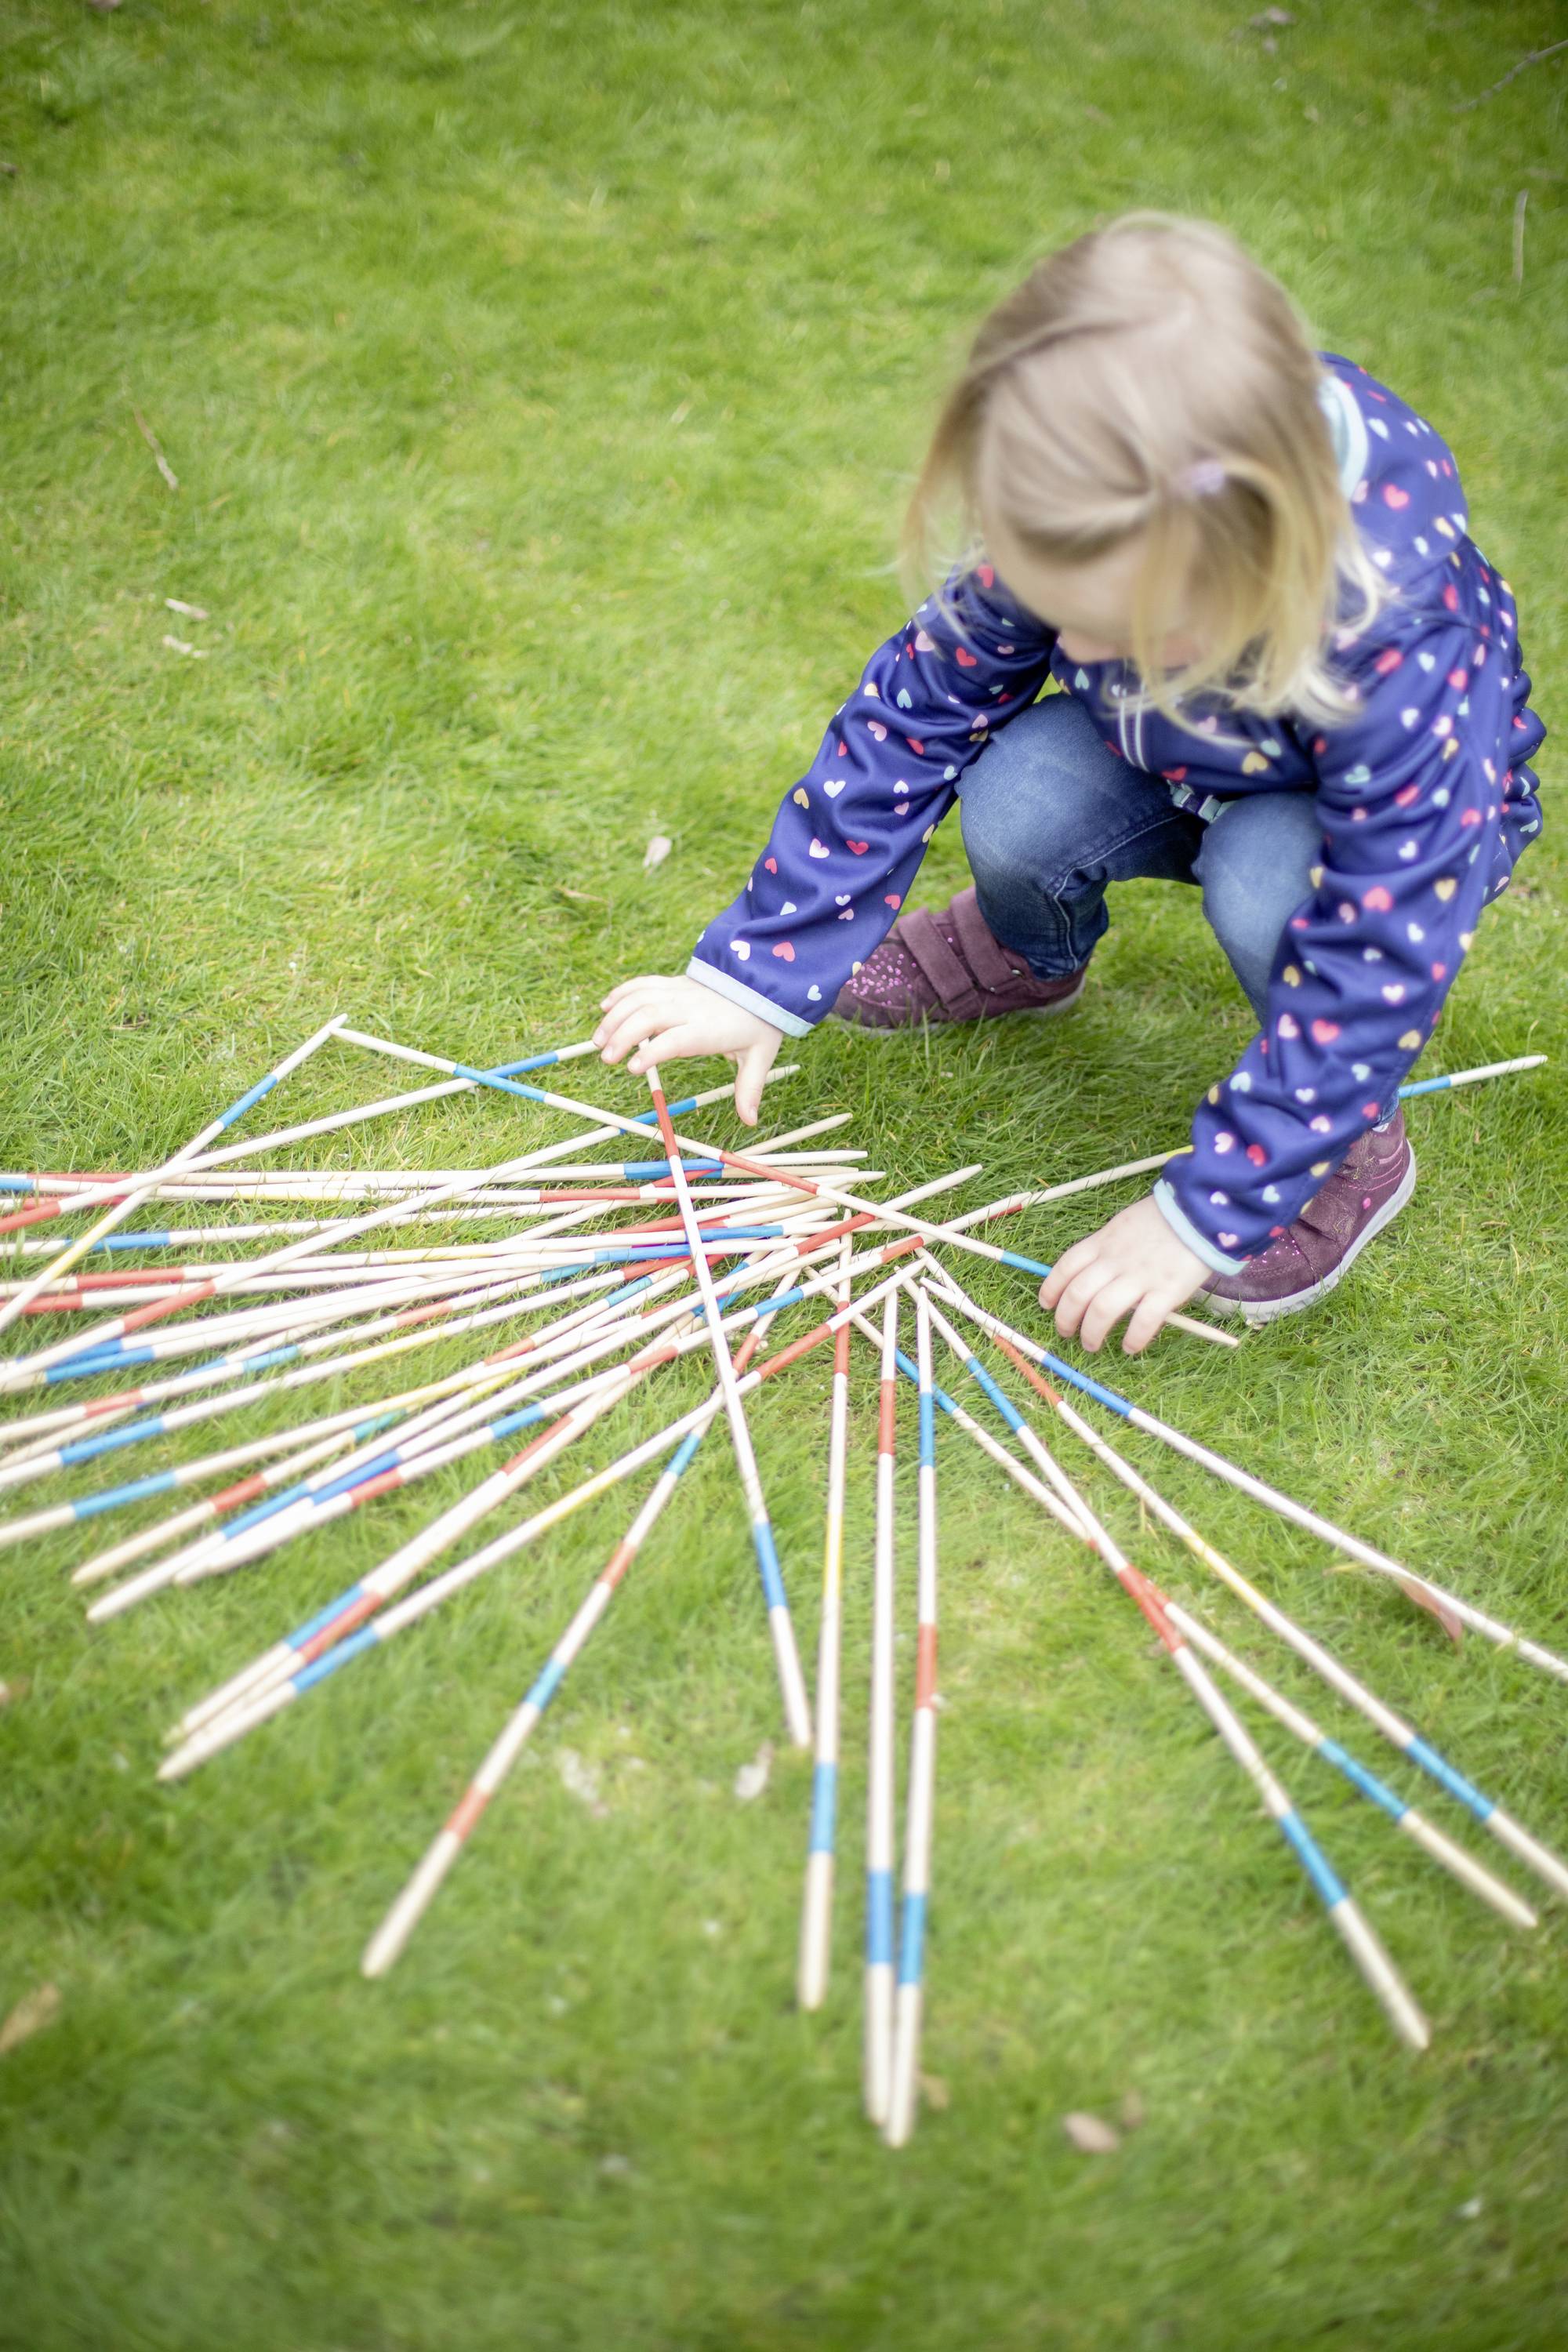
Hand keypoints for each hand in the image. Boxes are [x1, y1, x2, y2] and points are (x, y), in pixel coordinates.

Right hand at [593, 974, 783, 1125]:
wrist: (762, 981)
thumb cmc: (759, 1023)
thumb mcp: (760, 1057)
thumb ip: (750, 1088)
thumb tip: (750, 1120)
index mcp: (710, 1029)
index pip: (677, 1039)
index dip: (653, 1052)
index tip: (632, 1068)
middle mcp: (690, 1008)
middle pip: (649, 1015)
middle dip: (623, 1035)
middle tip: (606, 1059)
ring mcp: (679, 991)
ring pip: (640, 998)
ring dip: (614, 1017)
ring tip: (598, 1041)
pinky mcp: (673, 983)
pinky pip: (643, 983)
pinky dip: (621, 993)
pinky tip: (604, 1007)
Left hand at [1038, 1194, 1209, 1354]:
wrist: (1200, 1211)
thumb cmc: (1163, 1219)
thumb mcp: (1124, 1224)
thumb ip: (1107, 1248)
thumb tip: (1091, 1274)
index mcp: (1102, 1242)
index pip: (1065, 1267)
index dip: (1051, 1289)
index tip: (1046, 1305)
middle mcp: (1115, 1261)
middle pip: (1078, 1294)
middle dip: (1065, 1319)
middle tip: (1066, 1333)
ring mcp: (1140, 1276)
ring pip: (1102, 1311)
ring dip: (1091, 1333)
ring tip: (1091, 1345)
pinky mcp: (1167, 1290)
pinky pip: (1143, 1321)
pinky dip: (1133, 1339)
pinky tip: (1129, 1347)